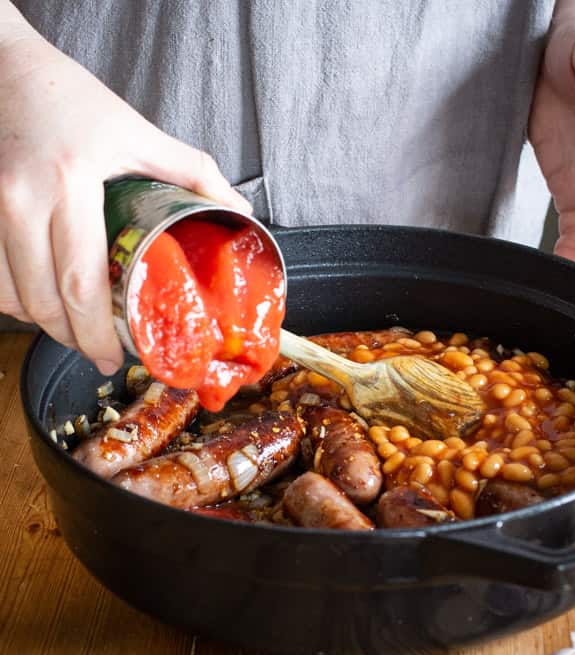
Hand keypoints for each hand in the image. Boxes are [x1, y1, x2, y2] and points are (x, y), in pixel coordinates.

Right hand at [0, 30, 250, 373]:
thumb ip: (192, 171)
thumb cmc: (72, 99)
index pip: (80, 282)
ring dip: (41, 322)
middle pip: (41, 301)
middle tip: (97, 354)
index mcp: (69, 183)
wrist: (3, 65)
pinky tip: (37, 299)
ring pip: (7, 294)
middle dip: (72, 339)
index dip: (95, 332)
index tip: (113, 356)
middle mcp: (18, 199)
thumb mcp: (138, 131)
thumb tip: (239, 209)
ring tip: (72, 330)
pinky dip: (12, 297)